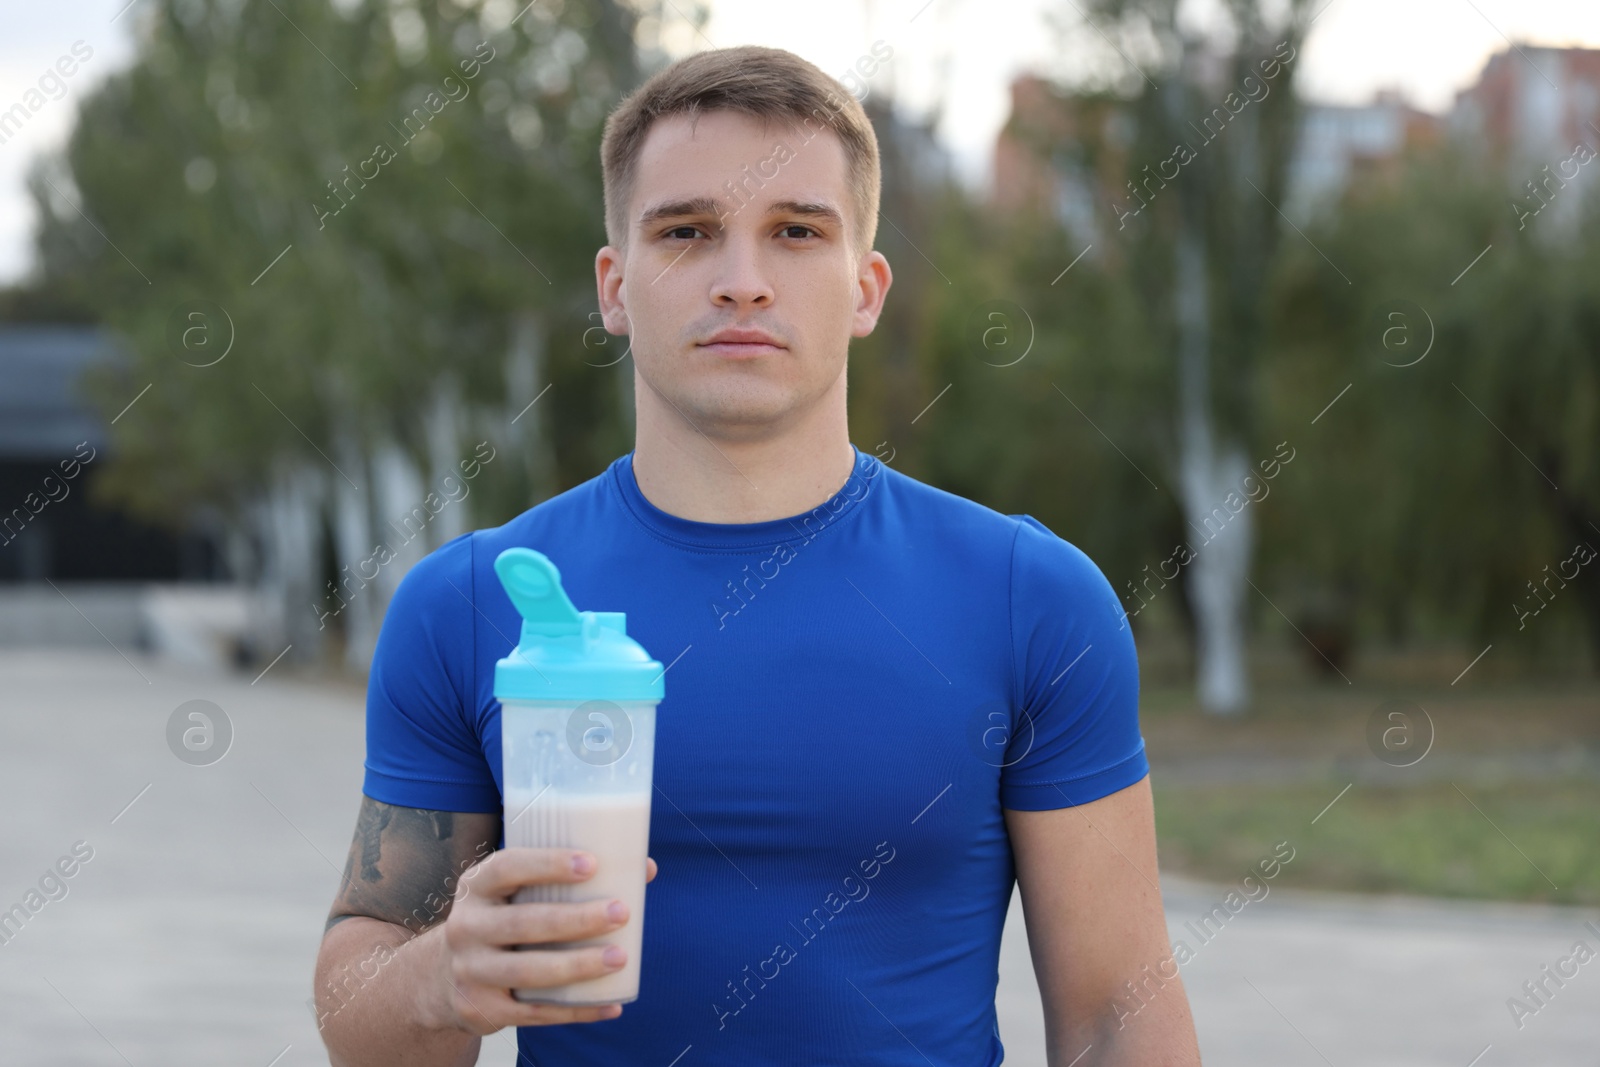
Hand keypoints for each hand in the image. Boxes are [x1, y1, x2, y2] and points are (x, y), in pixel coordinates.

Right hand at [430, 849, 657, 1032]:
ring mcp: (471, 971)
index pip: (507, 867)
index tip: (591, 864)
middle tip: (621, 913)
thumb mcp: (515, 891)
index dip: (547, 864)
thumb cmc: (502, 918)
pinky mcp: (482, 1009)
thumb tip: (644, 868)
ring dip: (578, 966)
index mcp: (477, 886)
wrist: (444, 973)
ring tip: (620, 958)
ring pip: (529, 972)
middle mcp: (467, 927)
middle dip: (576, 920)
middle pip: (524, 924)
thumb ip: (568, 877)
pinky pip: (534, 1014)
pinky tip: (611, 1004)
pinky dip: (576, 1011)